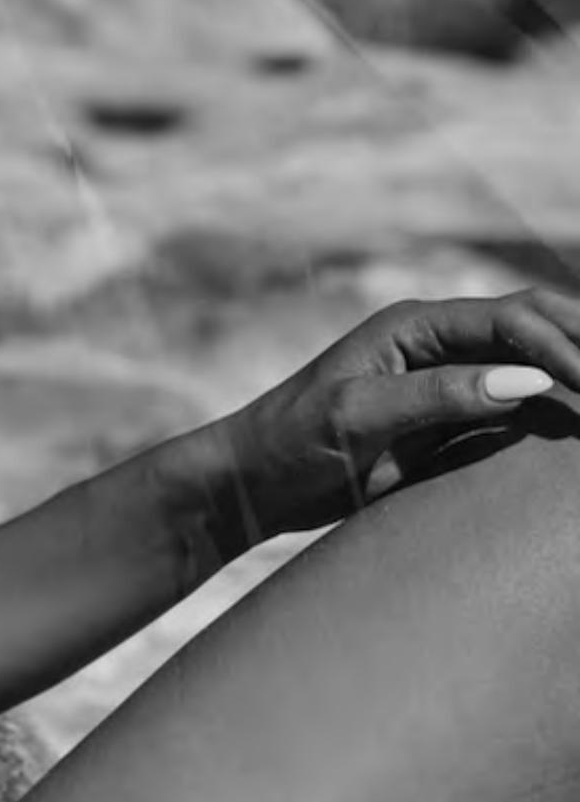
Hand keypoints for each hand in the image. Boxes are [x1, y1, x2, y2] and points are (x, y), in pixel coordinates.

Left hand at [198, 285, 579, 545]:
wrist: (255, 480)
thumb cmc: (293, 440)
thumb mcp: (361, 417)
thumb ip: (441, 397)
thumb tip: (530, 382)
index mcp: (413, 327)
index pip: (511, 321)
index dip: (563, 349)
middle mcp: (436, 343)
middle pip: (532, 325)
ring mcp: (446, 379)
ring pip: (532, 362)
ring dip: (577, 370)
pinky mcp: (449, 419)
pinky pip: (517, 405)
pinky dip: (558, 408)